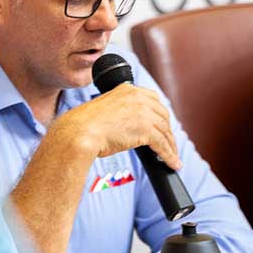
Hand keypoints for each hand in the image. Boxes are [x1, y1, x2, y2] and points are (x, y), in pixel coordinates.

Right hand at [56, 84, 182, 170]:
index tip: (163, 126)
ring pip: (165, 131)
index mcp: (127, 89)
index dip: (160, 115)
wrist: (78, 132)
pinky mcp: (145, 130)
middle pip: (163, 115)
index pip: (154, 100)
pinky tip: (173, 163)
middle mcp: (138, 97)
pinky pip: (162, 144)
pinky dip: (169, 156)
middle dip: (168, 131)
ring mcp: (143, 113)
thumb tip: (128, 127)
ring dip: (171, 146)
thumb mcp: (105, 111)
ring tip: (174, 158)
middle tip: (170, 144)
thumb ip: (120, 112)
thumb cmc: (84, 126)